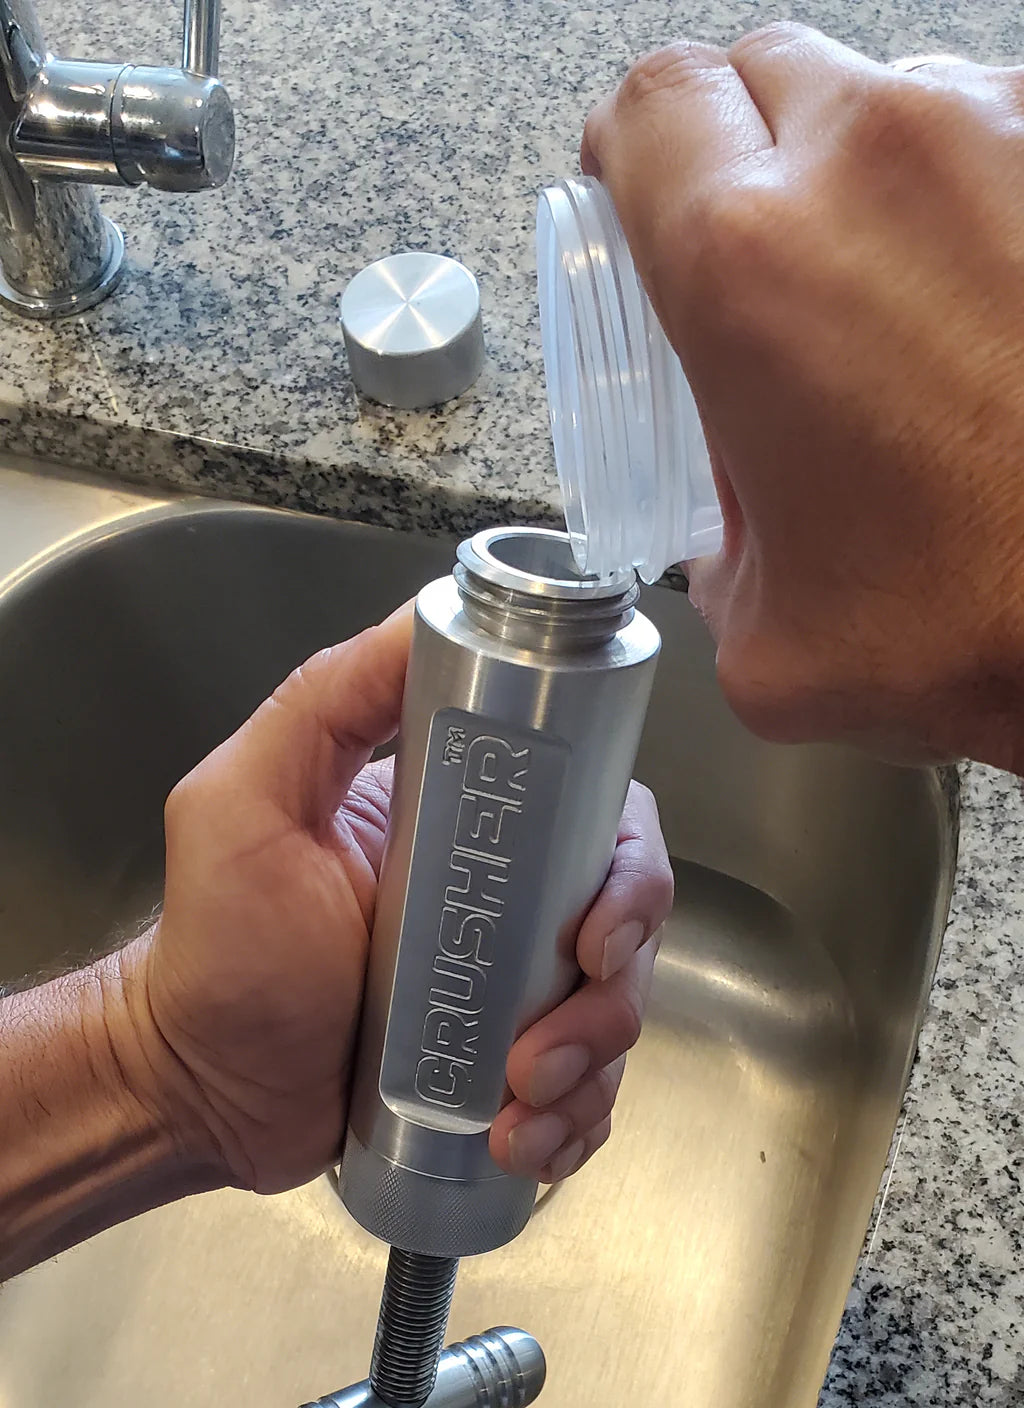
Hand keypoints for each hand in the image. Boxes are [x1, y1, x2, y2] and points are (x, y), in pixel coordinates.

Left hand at [113, 606, 671, 1196]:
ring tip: (517, 1106)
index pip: (595, 819)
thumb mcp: (247, 800)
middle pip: (629, 924)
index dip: (627, 872)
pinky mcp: (505, 1073)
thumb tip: (430, 614)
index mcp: (468, 824)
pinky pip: (589, 1093)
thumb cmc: (217, 948)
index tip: (597, 931)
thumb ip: (325, 699)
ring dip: (593, 1068)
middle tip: (543, 1049)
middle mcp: (505, 898)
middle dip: (614, 994)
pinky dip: (577, 1125)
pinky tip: (525, 1144)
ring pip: (618, 1014)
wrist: (197, 1090)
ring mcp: (508, 991)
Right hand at [583, 26, 1023, 770]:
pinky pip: (1002, 137)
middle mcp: (880, 163)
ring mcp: (1011, 137)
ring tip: (892, 301)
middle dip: (742, 150)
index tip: (639, 185)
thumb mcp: (773, 644)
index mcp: (751, 265)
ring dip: (868, 181)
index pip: (654, 108)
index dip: (633, 147)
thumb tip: (743, 536)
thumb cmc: (990, 626)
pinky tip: (986, 306)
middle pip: (764, 72)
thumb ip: (721, 564)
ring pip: (891, 96)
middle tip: (755, 254)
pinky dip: (973, 202)